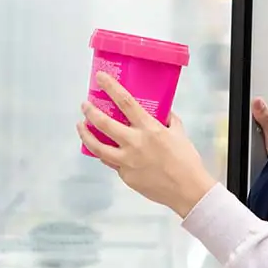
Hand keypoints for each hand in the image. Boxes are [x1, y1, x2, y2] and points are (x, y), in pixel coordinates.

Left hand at [77, 72, 216, 217]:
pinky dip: (105, 154)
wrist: (187, 190)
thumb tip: (163, 112)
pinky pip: (111, 162)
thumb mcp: (179, 133)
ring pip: (97, 147)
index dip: (111, 87)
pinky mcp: (125, 176)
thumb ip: (169, 120)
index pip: (125, 102)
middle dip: (90, 112)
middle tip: (85, 106)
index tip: (100, 78)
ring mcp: (127, 161)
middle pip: (104, 124)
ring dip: (85, 134)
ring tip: (81, 126)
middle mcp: (134, 143)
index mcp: (149, 129)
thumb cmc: (186, 160)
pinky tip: (102, 149)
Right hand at [253, 83, 267, 154]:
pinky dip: (257, 129)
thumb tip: (256, 101)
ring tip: (260, 131)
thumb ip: (265, 117)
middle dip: (258, 107)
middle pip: (267, 102)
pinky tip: (259, 137)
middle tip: (256, 118)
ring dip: (257, 120)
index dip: (265, 86)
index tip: (255, 88)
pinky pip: (261, 125)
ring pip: (263, 115)